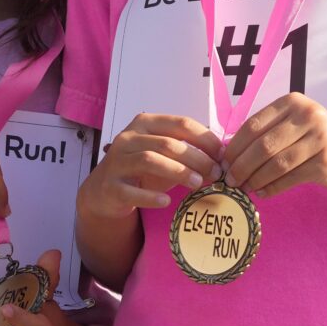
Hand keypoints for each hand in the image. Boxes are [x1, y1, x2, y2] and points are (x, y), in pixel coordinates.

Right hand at [79, 113, 223, 219]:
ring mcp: (117, 161)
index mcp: (145, 123)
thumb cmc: (141, 170)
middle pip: (168, 143)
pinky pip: (131, 191)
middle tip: (216, 173)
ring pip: (150, 160)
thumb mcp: (164, 155)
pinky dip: (151, 196)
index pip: (180, 123)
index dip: (205, 138)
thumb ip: (188, 152)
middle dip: (196, 158)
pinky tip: (166, 202)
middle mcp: (128, 138)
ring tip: (197, 184)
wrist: (104, 191)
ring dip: (178, 172)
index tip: (223, 155)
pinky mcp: (110, 186)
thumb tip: (223, 159)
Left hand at [222, 92, 326, 198]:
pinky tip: (262, 193)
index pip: (253, 125)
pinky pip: (289, 178)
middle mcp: (308, 116)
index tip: (224, 162)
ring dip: (254, 179)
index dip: (234, 146)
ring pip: (275, 164)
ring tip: (244, 188)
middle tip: (229, 180)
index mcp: (294, 102)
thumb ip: (269, 131)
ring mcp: (319, 139)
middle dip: (241, 166)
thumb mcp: (298, 124)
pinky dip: (271, 188)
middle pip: (262, 145)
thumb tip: (230, 154)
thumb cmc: (322, 139)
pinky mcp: (326, 163)